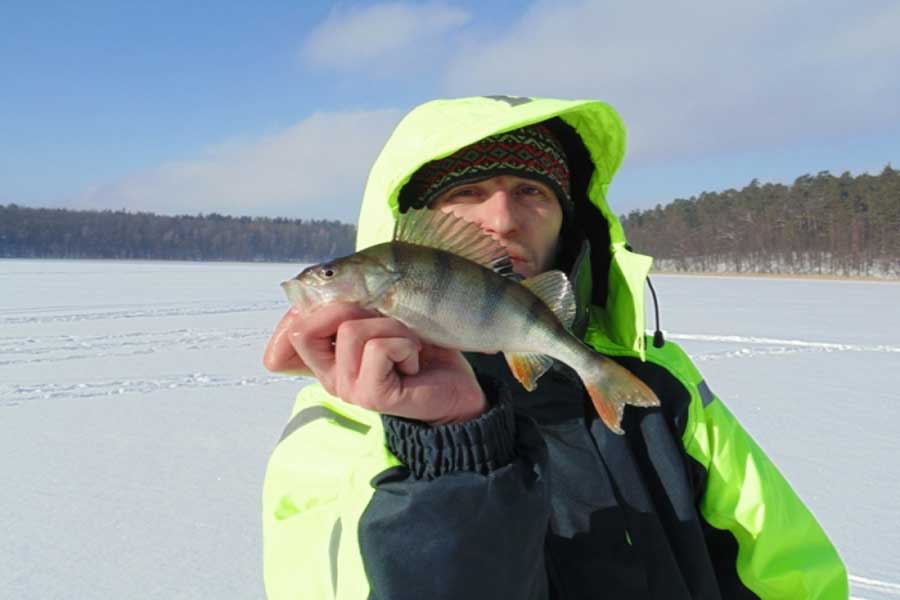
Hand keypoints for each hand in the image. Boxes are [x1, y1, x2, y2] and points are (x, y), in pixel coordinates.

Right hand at [263, 303, 486, 424]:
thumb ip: (350, 308)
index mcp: (327, 358)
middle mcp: (330, 376)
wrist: (456, 389)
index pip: (290, 331)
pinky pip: (378, 348)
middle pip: (305, 328)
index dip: (303, 307)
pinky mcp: (371, 395)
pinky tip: (414, 360)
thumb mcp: (381, 319)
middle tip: (383, 317)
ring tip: (408, 343)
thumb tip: (315, 283)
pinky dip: (404, 343)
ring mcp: (348, 388)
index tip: (341, 296)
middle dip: (347, 307)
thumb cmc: (420, 351)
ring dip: (390, 326)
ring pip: (351, 331)